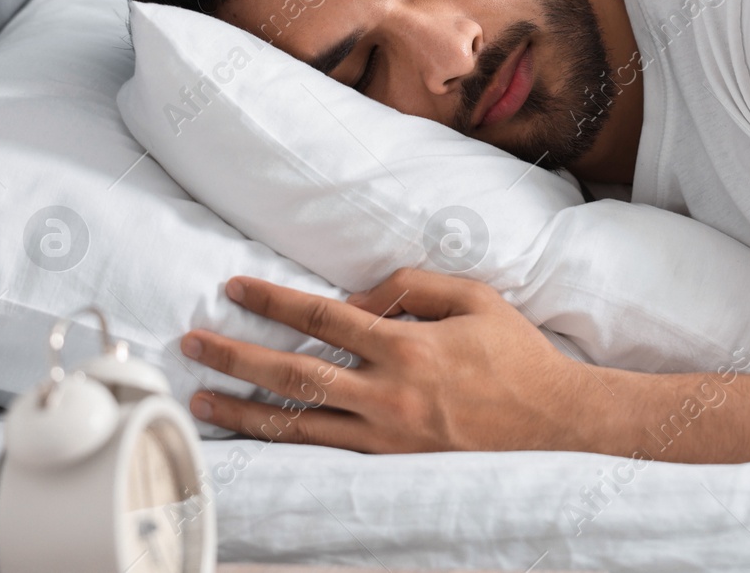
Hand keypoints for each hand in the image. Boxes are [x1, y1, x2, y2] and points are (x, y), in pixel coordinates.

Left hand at [179, 269, 602, 453]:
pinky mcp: (391, 463)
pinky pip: (325, 452)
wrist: (555, 425)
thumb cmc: (518, 357)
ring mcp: (386, 435)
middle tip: (193, 343)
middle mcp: (388, 392)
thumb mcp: (475, 298)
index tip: (236, 289)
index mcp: (407, 345)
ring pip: (298, 423)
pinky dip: (284, 444)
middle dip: (236, 355)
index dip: (273, 301)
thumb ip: (413, 286)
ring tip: (202, 396)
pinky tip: (256, 436)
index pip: (322, 318)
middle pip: (292, 373)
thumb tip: (360, 298)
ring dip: (242, 409)